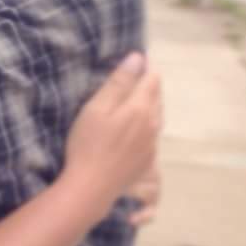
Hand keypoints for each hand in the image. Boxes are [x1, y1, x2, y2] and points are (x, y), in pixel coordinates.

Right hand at [63, 52, 161, 222]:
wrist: (91, 187)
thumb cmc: (88, 144)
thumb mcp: (97, 108)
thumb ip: (119, 82)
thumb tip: (137, 58)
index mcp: (141, 108)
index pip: (151, 79)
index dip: (144, 67)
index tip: (134, 61)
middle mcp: (153, 125)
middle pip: (157, 97)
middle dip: (148, 84)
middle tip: (133, 76)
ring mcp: (152, 145)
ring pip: (157, 117)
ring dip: (149, 104)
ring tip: (134, 99)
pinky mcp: (147, 161)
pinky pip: (152, 135)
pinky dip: (146, 124)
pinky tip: (134, 129)